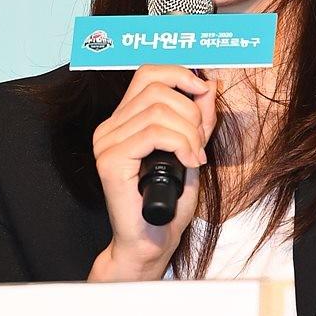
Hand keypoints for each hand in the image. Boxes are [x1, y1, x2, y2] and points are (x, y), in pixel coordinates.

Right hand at [88, 64, 217, 280]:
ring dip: (189, 131)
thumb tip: (209, 85)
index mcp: (124, 120)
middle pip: (157, 90)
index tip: (204, 92)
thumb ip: (199, 119)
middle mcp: (110, 127)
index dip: (179, 74)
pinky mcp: (110, 161)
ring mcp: (106, 143)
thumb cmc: (169, 201)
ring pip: (158, 111)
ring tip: (195, 155)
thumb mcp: (192, 149)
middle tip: (200, 142)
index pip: (148, 73)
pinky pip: (153, 134)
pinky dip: (181, 143)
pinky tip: (190, 161)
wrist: (151, 241)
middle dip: (191, 112)